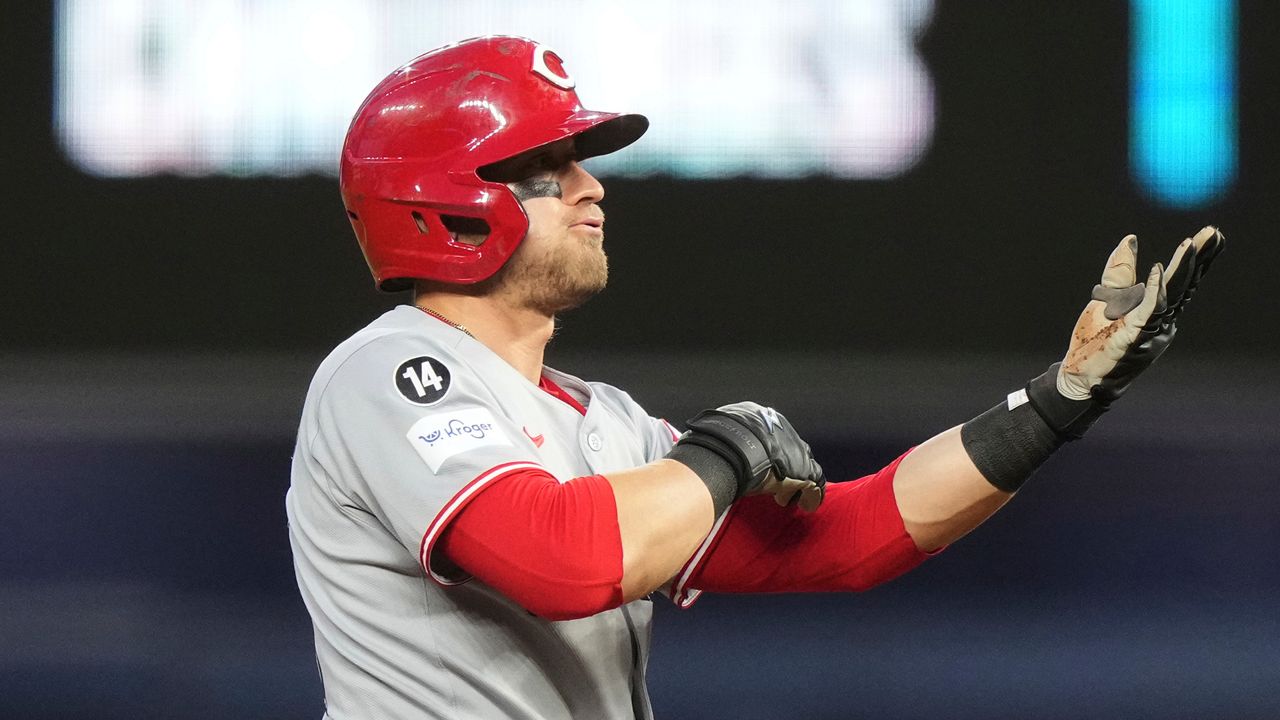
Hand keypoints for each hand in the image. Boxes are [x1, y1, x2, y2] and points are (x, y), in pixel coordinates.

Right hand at [679, 402, 825, 510]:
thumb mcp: (708, 436)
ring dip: (797, 484)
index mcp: (757, 416)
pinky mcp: (801, 470)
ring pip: (805, 466)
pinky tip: (804, 507)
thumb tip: (690, 452)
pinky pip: (814, 485)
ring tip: (783, 501)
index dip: (767, 454)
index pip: (770, 435)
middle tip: (775, 485)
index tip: (760, 470)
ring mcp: (793, 448)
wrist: (725, 450)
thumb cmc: (710, 444)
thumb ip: (710, 443)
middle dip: (785, 468)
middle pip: (791, 448)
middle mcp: (780, 429)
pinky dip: (810, 497)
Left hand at [1028, 226, 1223, 435]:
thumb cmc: (1094, 340)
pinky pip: (1147, 311)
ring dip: (1182, 268)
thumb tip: (1131, 239)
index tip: (1210, 235)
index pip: (1180, 282)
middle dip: (1199, 258)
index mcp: (1156, 313)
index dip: (1196, 259)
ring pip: (1171, 295)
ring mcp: (1149, 331)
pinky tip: (1160, 269)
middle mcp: (1160, 322)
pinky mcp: (1132, 337)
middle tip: (1213, 233)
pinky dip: (1155, 290)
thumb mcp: (1108, 299)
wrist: (1078, 377)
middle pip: (1183, 286)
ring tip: (1193, 243)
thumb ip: (1121, 272)